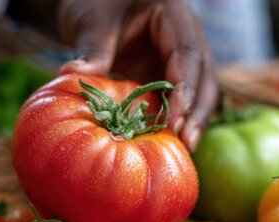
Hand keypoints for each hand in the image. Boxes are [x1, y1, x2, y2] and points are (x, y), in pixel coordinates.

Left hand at [57, 0, 217, 150]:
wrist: (98, 4)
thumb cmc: (98, 3)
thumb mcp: (92, 20)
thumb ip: (91, 48)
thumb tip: (73, 76)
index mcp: (174, 17)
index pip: (188, 55)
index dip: (185, 89)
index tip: (173, 119)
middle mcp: (187, 38)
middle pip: (205, 78)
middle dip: (197, 113)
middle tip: (185, 144)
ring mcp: (181, 60)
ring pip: (200, 93)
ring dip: (192, 122)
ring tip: (182, 151)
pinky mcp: (170, 77)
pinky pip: (180, 101)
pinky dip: (175, 122)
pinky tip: (166, 145)